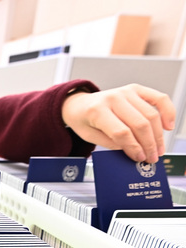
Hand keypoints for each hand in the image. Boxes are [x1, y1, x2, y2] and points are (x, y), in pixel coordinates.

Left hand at [61, 83, 175, 162]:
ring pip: (151, 115)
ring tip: (158, 149)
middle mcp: (113, 98)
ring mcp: (125, 92)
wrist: (79, 104)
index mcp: (97, 111)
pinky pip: (159, 98)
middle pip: (139, 124)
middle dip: (148, 144)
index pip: (121, 132)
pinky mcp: (135, 89)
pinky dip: (167, 112)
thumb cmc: (83, 120)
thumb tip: (135, 150)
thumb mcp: (89, 136)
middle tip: (152, 158)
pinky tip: (168, 126)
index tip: (139, 158)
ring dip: (158, 135)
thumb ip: (110, 143)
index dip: (133, 148)